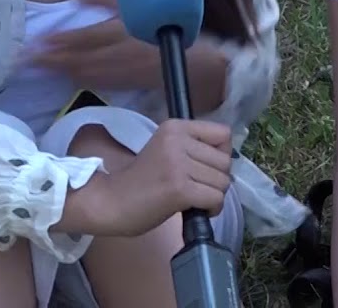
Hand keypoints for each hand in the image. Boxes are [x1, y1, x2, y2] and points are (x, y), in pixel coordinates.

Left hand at [36, 0, 158, 89]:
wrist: (196, 64)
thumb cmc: (169, 28)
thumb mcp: (141, 8)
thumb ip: (109, 3)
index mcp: (124, 32)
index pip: (86, 38)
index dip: (62, 41)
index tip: (39, 40)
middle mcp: (120, 54)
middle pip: (79, 58)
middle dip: (52, 59)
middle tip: (25, 59)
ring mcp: (121, 72)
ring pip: (84, 72)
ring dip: (59, 71)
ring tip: (37, 68)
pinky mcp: (125, 84)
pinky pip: (94, 82)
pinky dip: (76, 79)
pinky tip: (64, 76)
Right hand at [72, 118, 233, 236]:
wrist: (109, 202)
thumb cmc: (139, 182)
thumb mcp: (167, 151)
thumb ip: (193, 149)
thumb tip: (228, 159)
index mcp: (175, 127)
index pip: (223, 133)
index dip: (221, 154)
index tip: (205, 168)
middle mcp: (178, 140)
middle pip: (225, 161)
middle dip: (217, 179)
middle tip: (197, 189)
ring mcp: (178, 164)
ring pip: (222, 181)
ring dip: (214, 196)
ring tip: (194, 200)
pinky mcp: (179, 188)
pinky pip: (215, 198)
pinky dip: (212, 209)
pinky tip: (197, 211)